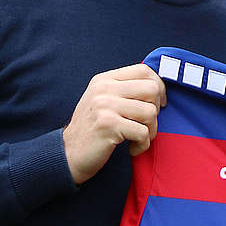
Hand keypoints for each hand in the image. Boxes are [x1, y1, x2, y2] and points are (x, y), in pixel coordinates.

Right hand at [62, 63, 165, 183]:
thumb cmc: (92, 130)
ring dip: (151, 130)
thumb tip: (159, 86)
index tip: (158, 103)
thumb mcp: (103, 101)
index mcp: (105, 80)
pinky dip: (142, 145)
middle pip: (151, 89)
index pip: (144, 70)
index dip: (159, 86)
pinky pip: (142, 132)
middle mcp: (104, 89)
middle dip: (156, 110)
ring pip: (150, 112)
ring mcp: (105, 106)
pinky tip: (132, 149)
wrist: (67, 154)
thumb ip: (125, 90)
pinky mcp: (108, 125)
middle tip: (148, 124)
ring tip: (139, 139)